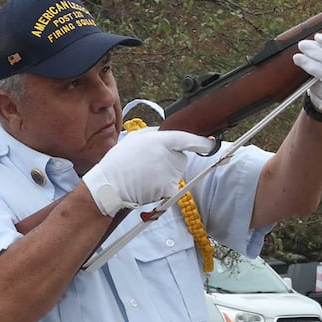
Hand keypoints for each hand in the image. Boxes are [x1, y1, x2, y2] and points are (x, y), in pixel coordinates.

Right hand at [81, 128, 215, 216]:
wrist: (109, 186)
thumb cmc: (119, 162)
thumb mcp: (134, 138)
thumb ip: (155, 133)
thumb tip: (168, 133)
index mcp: (162, 141)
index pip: (188, 139)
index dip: (202, 142)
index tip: (211, 143)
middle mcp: (171, 156)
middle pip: (180, 158)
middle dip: (170, 159)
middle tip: (148, 163)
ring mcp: (171, 174)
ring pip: (176, 172)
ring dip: (165, 173)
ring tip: (143, 173)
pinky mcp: (169, 188)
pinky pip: (171, 186)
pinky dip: (162, 186)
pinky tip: (146, 184)